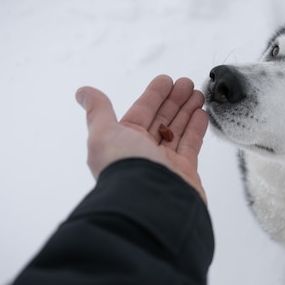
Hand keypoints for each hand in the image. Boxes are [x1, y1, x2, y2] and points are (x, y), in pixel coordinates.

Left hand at [76, 75, 208, 202]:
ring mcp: (164, 162)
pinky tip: (202, 113)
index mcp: (122, 142)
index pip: (141, 111)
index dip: (154, 95)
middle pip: (161, 119)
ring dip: (187, 110)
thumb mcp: (103, 133)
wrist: (149, 204)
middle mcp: (142, 152)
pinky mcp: (184, 172)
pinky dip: (196, 128)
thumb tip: (82, 92)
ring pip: (177, 130)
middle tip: (188, 83)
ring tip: (199, 94)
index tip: (167, 80)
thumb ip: (98, 111)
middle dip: (174, 100)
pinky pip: (191, 145)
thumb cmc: (124, 168)